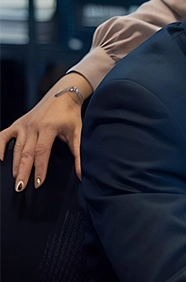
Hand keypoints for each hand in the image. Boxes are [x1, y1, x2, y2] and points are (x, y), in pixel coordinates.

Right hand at [0, 73, 90, 190]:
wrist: (63, 94)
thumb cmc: (70, 114)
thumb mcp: (77, 132)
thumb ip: (79, 153)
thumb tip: (82, 173)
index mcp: (49, 127)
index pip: (42, 152)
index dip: (40, 168)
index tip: (38, 183)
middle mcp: (34, 126)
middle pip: (26, 152)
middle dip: (23, 171)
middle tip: (20, 187)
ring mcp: (24, 124)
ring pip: (16, 147)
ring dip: (15, 164)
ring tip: (15, 179)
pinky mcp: (18, 123)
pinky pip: (3, 136)